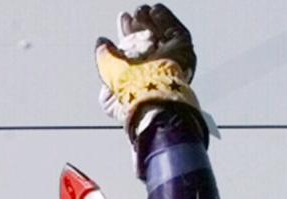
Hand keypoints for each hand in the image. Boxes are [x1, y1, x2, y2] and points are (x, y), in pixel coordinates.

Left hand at [96, 4, 206, 137]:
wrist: (149, 99)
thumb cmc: (129, 96)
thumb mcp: (108, 75)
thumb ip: (104, 58)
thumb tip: (101, 41)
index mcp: (139, 77)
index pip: (134, 50)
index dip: (127, 33)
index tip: (123, 19)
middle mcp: (156, 70)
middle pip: (148, 41)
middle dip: (138, 26)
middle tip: (130, 16)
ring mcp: (172, 61)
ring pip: (163, 35)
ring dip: (151, 20)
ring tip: (142, 10)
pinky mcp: (184, 53)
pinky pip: (176, 32)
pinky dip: (166, 19)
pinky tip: (155, 10)